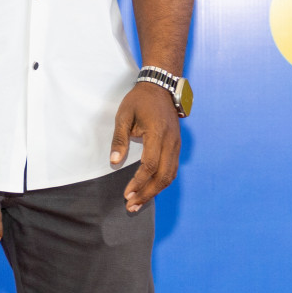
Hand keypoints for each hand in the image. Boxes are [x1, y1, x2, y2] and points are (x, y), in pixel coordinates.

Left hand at [110, 81, 180, 212]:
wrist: (161, 87)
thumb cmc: (140, 100)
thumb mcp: (124, 115)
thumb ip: (120, 139)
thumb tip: (115, 162)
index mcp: (157, 133)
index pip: (150, 165)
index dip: (138, 182)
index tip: (126, 194)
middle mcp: (171, 141)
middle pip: (163, 175)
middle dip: (147, 193)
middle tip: (131, 206)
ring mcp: (176, 144)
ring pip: (170, 175)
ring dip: (155, 191)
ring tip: (139, 202)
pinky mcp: (177, 146)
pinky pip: (172, 169)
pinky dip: (162, 182)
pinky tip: (150, 189)